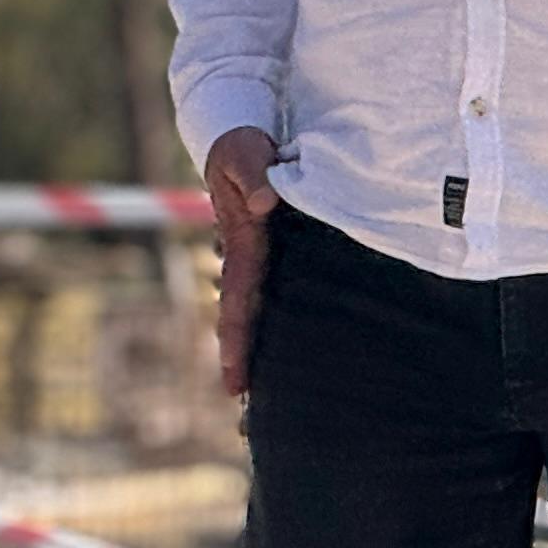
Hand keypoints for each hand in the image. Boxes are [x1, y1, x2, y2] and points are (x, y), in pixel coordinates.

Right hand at [204, 127, 283, 398]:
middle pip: (249, 321)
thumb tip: (262, 205)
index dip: (235, 343)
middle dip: (247, 362)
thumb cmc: (241, 144)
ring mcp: (270, 260)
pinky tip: (313, 346)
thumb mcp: (241, 150)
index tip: (234, 384)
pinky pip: (290, 293)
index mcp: (243, 247)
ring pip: (269, 311)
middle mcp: (254, 262)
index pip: (237, 304)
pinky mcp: (287, 251)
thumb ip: (250, 172)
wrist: (246, 138)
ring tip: (279, 392)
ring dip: (269, 347)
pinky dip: (294, 321)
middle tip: (247, 410)